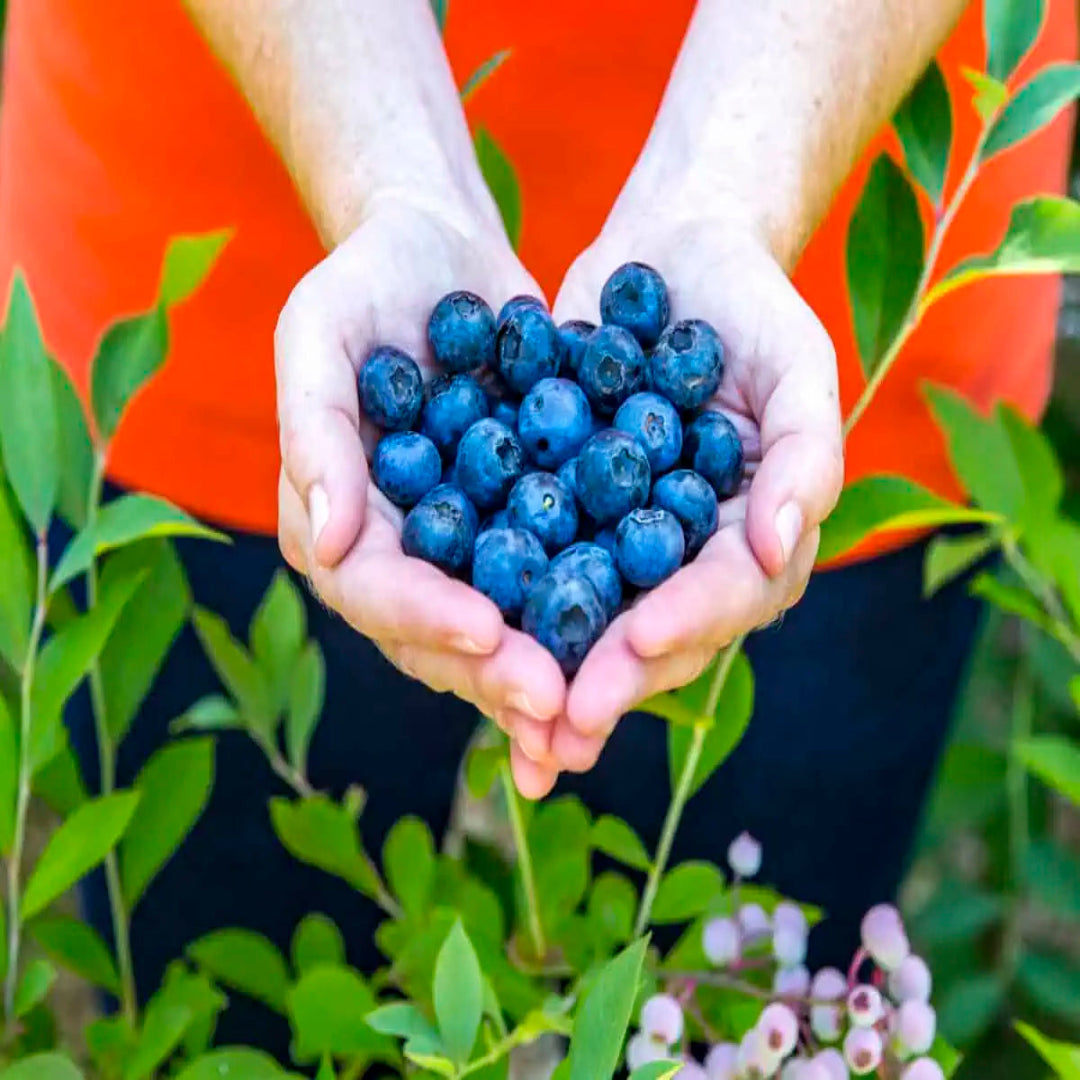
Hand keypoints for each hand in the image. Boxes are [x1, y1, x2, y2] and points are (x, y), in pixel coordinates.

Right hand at [275, 193, 566, 778]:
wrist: (441, 248)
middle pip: (438, 635)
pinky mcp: (517, 525)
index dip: (426, 619)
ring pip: (499, 629)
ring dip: (546, 672)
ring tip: (600, 709)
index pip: (373, 590)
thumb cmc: (366, 279)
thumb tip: (328, 546)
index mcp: (336, 521)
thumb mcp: (319, 332)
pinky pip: (551, 580)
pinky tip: (637, 644)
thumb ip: (313, 434)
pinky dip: (586, 617)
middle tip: (560, 708)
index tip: (488, 634)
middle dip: (495, 674)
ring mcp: (459, 546)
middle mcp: (395, 553)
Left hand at [523, 205, 842, 794]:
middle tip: (557, 726)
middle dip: (608, 681)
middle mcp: (690, 560)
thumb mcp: (797, 367)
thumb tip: (776, 550)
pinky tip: (455, 634)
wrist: (672, 256)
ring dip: (549, 671)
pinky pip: (533, 565)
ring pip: (588, 621)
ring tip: (504, 713)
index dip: (685, 626)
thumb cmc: (751, 306)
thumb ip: (803, 458)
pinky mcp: (565, 516)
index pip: (728, 597)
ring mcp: (624, 544)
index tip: (634, 648)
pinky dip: (501, 603)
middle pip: (654, 635)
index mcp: (756, 540)